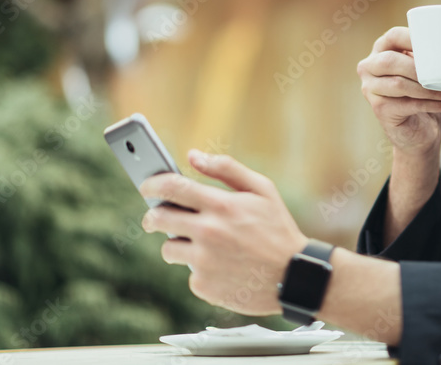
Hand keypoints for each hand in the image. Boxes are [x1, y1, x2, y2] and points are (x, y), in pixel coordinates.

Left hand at [139, 150, 306, 315]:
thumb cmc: (278, 228)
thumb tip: (193, 155)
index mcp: (222, 205)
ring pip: (168, 249)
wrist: (293, 277)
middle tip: (157, 217)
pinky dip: (200, 268)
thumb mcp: (262, 190)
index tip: (146, 185)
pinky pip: (188, 272)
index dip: (152, 184)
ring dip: (178, 244)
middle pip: (157, 219)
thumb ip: (226, 168)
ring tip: (203, 245)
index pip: (172, 187)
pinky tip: (221, 266)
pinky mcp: (203, 285)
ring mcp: (203, 261)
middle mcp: (208, 232)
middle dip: (153, 216)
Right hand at [356, 26, 440, 154]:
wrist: (418, 132)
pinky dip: (436, 105)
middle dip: (420, 68)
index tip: (439, 44)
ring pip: (400, 85)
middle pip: (390, 61)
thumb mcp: (427, 72)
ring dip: (432, 89)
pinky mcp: (380, 109)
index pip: (394, 36)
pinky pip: (410, 104)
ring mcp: (370, 89)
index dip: (413, 37)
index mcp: (382, 50)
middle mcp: (369, 67)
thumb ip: (432, 58)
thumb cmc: (424, 94)